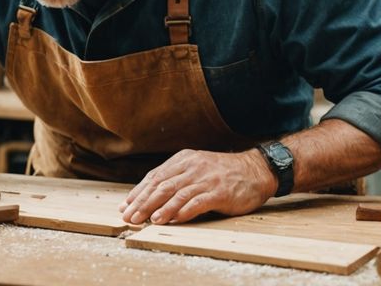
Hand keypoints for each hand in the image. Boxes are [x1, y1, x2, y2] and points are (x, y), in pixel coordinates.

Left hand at [118, 148, 276, 224]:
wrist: (255, 170)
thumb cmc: (222, 173)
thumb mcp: (196, 168)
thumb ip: (175, 179)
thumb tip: (149, 198)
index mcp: (184, 160)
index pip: (155, 176)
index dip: (138, 192)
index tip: (125, 206)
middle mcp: (193, 167)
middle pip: (162, 185)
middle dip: (143, 202)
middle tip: (130, 217)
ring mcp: (206, 179)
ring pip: (177, 193)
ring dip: (161, 208)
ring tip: (149, 219)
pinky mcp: (219, 192)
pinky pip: (198, 202)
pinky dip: (183, 211)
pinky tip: (173, 219)